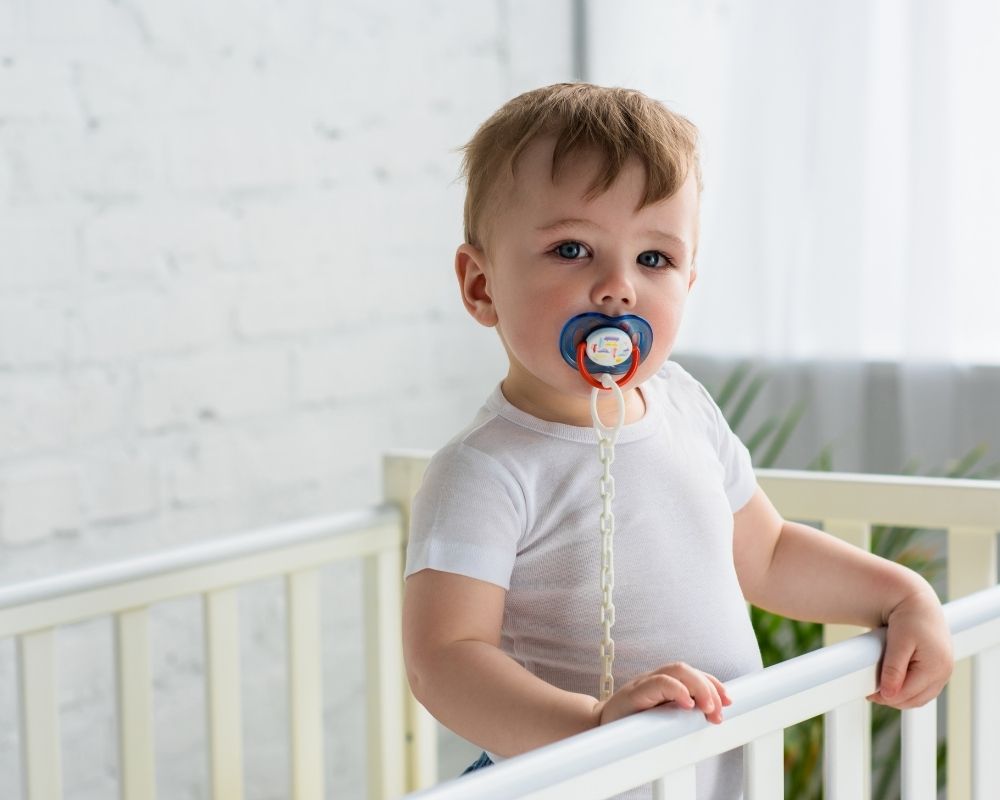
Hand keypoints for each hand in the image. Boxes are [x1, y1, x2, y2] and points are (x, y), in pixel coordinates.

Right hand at [594, 661, 731, 726]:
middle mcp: (654, 679)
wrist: (598, 728)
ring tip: (708, 708)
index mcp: (663, 684)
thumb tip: (709, 717)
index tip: (729, 701)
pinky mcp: (634, 693)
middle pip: (686, 669)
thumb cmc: (630, 724)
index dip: (713, 684)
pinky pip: (658, 683)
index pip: (693, 674)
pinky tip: (687, 703)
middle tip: (719, 712)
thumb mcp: (660, 718)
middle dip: (709, 687)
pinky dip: (677, 690)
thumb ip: (679, 714)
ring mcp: (644, 683)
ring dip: (699, 687)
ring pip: (676, 670)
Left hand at [867, 588, 953, 708]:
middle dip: (893, 699)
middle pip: (915, 699)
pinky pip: (924, 689)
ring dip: (901, 697)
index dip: (887, 697)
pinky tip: (894, 685)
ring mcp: (944, 672)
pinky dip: (910, 690)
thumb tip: (888, 695)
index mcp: (936, 667)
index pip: (908, 694)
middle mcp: (944, 672)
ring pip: (921, 697)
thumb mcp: (898, 643)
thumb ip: (893, 670)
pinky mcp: (940, 669)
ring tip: (880, 690)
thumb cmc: (908, 618)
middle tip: (871, 694)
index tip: (869, 695)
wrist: (918, 603)